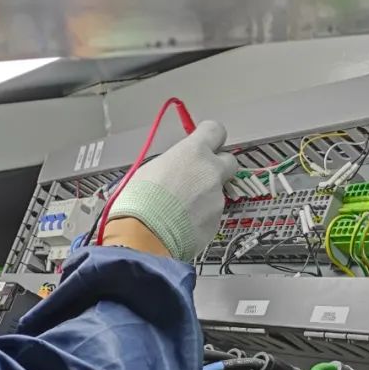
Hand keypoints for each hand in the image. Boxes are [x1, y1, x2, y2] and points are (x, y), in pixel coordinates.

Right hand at [107, 120, 237, 261]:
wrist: (143, 238)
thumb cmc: (139, 203)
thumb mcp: (148, 170)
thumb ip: (172, 164)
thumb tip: (174, 168)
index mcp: (193, 153)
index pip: (215, 131)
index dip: (211, 138)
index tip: (205, 143)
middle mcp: (210, 172)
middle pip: (229, 161)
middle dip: (216, 168)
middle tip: (197, 178)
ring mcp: (217, 198)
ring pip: (217, 192)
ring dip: (203, 198)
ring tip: (178, 210)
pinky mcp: (216, 222)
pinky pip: (212, 215)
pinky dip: (200, 218)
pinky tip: (181, 224)